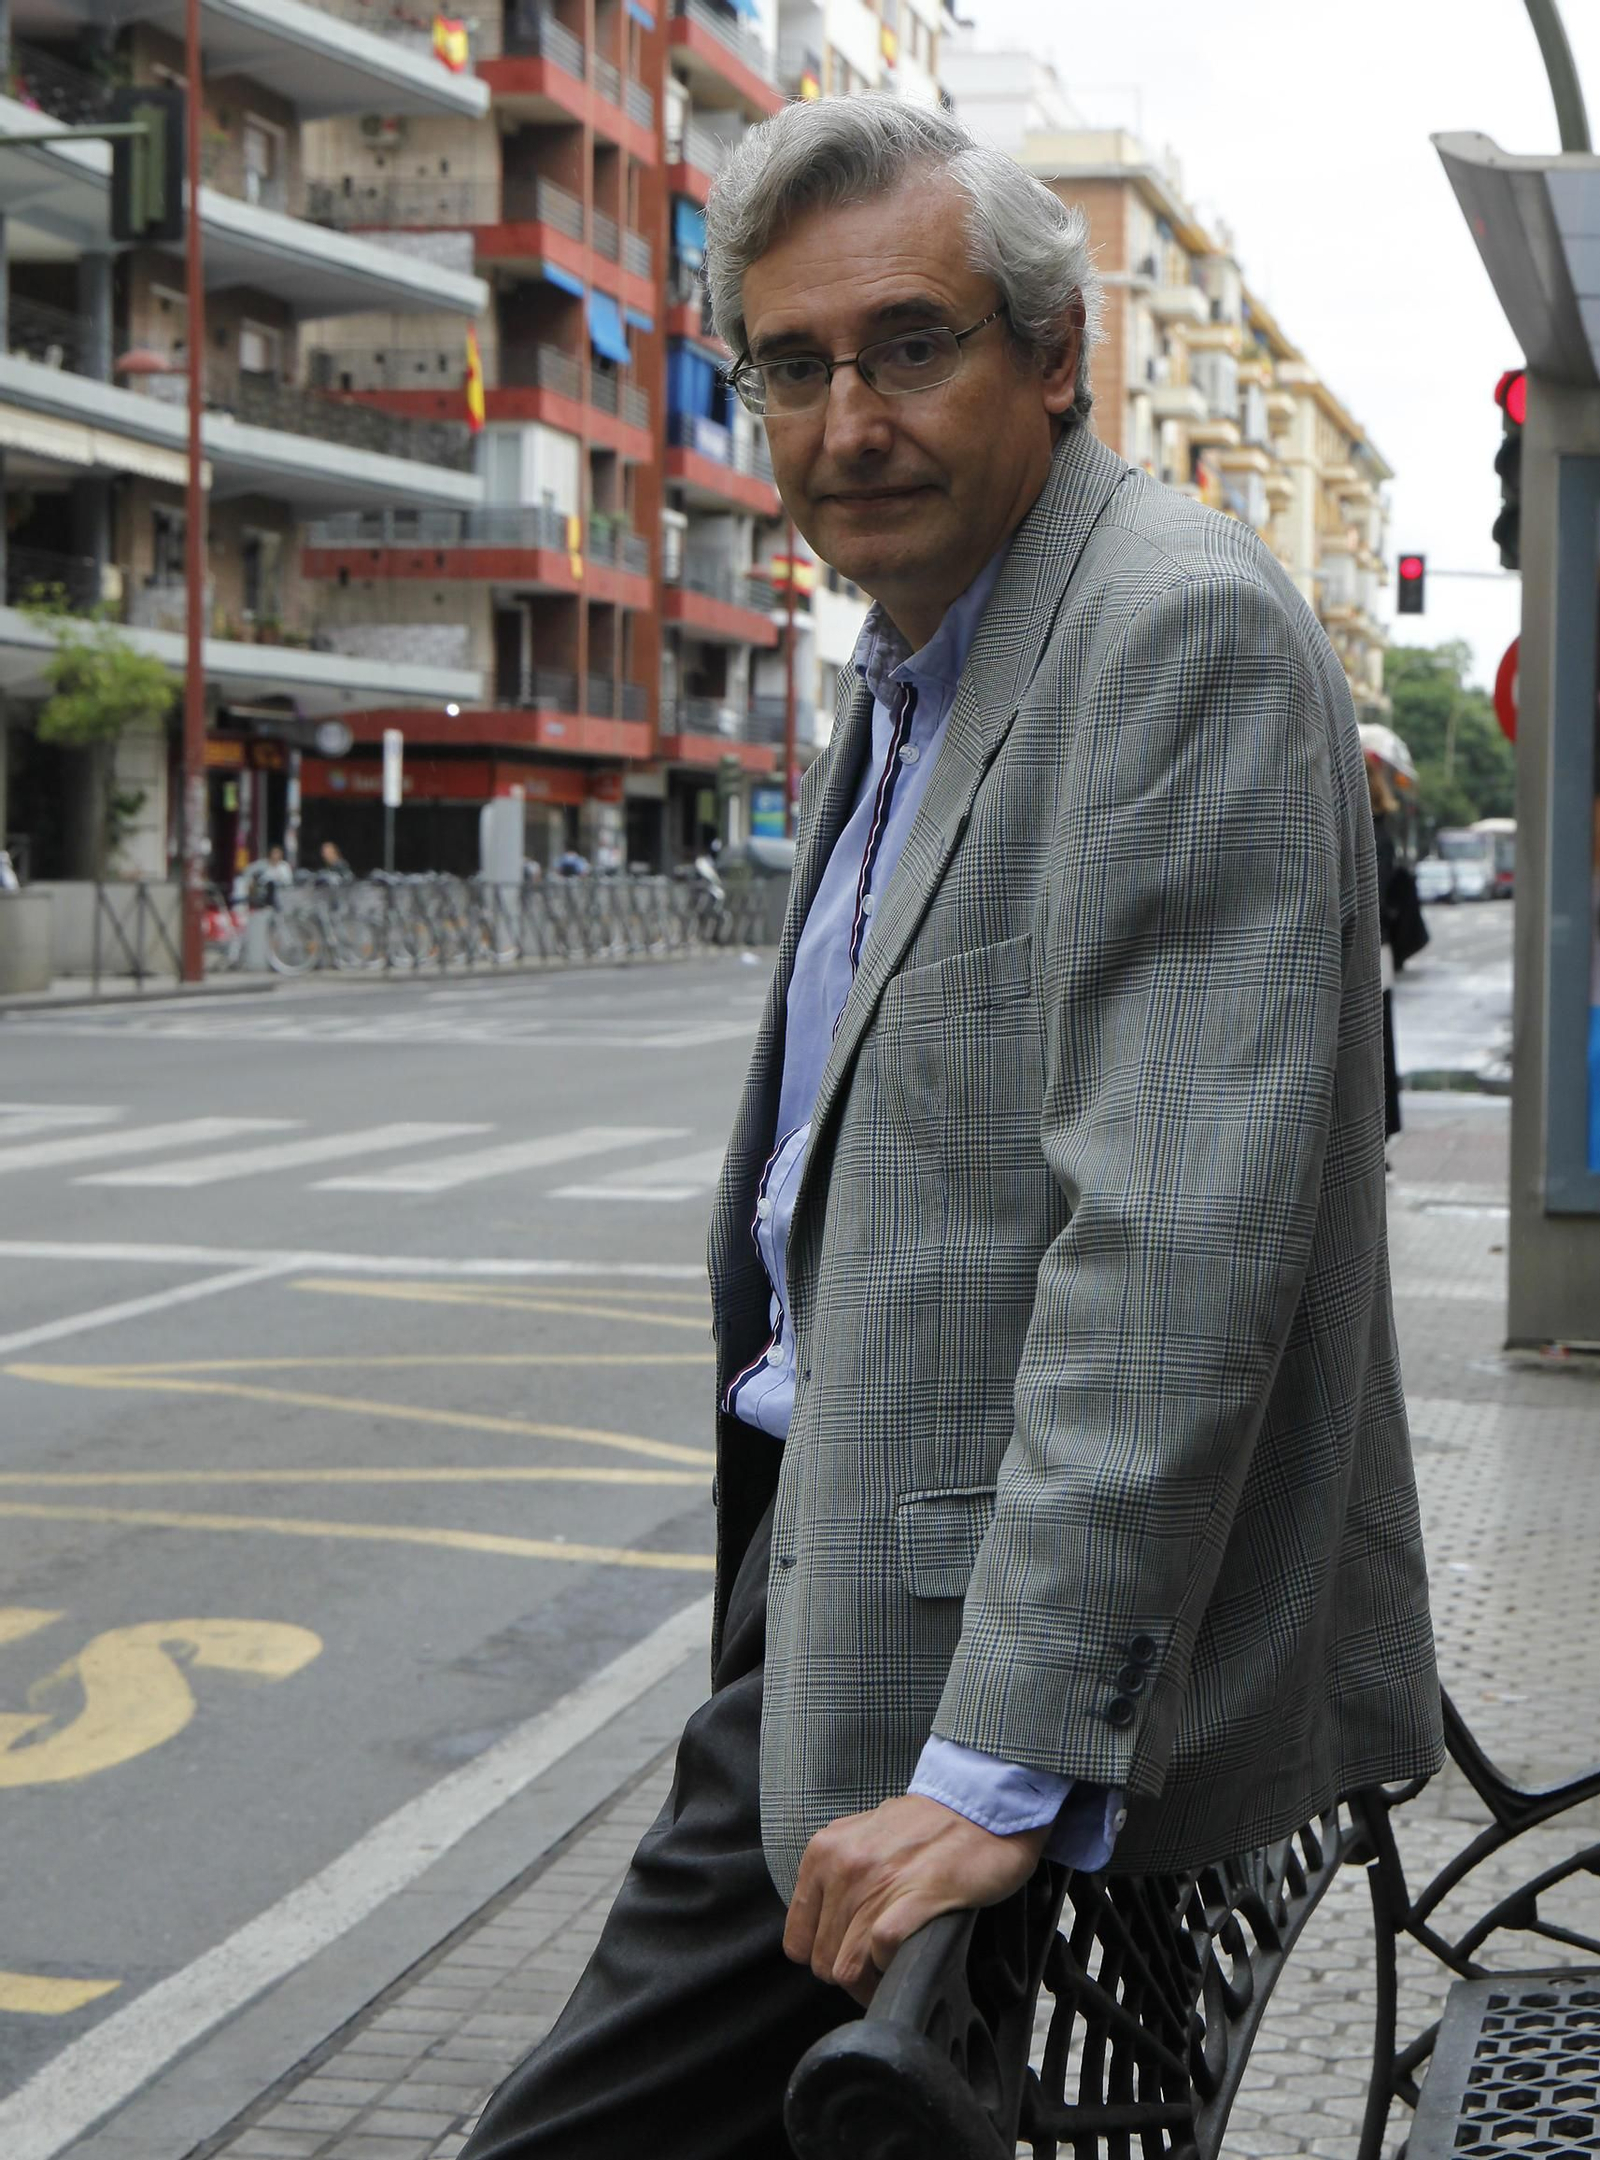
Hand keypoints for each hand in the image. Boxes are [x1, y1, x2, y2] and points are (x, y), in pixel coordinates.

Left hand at [783, 1794, 1049, 2006]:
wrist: (978, 1804)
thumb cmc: (926, 1825)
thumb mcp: (861, 1835)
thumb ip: (835, 1872)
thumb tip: (822, 1924)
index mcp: (824, 1852)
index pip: (796, 1940)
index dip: (824, 1957)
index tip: (848, 1957)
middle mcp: (842, 1867)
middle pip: (822, 1960)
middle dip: (850, 1973)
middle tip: (877, 1968)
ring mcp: (876, 1884)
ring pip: (846, 1967)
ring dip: (871, 1980)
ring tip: (893, 1968)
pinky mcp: (913, 1899)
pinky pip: (881, 1954)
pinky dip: (892, 1967)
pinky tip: (908, 1955)